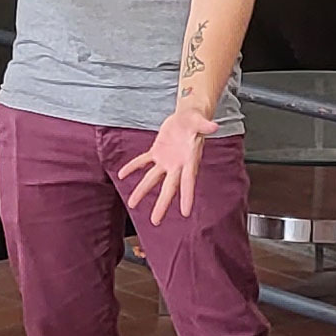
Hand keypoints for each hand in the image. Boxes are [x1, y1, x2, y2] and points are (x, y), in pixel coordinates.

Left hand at [124, 104, 210, 225]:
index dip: (187, 197)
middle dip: (162, 204)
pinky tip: (122, 175)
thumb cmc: (197, 118)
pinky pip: (143, 161)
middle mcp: (177, 164)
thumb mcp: (200, 121)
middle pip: (169, 187)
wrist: (189, 115)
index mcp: (189, 160)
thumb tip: (214, 126)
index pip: (188, 182)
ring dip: (142, 190)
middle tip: (155, 221)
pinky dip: (133, 167)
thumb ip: (205, 125)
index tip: (185, 212)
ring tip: (132, 203)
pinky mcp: (157, 151)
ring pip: (153, 178)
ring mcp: (166, 159)